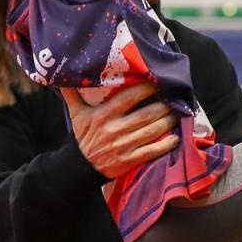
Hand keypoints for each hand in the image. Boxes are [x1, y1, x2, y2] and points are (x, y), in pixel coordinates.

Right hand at [62, 82, 179, 178]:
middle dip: (164, 105)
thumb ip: (72, 93)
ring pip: (152, 131)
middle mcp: (114, 130)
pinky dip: (166, 144)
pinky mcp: (129, 161)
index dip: (145, 88)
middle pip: (145, 114)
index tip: (158, 81)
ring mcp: (123, 146)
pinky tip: (176, 137)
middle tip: (175, 96)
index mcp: (103, 115)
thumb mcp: (75, 114)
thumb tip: (63, 74)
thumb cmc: (82, 136)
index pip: (128, 97)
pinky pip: (152, 151)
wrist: (79, 167)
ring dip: (168, 121)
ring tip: (178, 112)